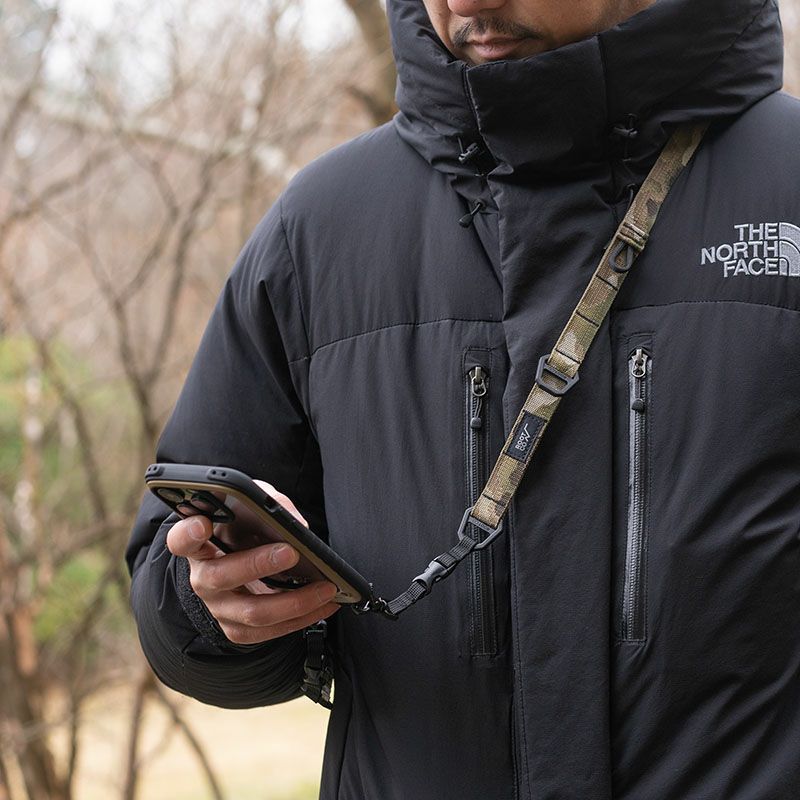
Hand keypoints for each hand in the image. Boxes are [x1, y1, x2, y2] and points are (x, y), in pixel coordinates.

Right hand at [165, 480, 339, 643]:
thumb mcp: (252, 510)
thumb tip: (296, 525)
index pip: (181, 539)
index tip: (203, 523)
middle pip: (221, 577)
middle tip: (291, 552)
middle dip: (258, 564)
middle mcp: (203, 579)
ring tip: (326, 587)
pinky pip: (270, 631)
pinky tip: (327, 604)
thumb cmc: (245, 530)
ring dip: (295, 601)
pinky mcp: (237, 629)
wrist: (241, 563)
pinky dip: (303, 618)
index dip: (188, 532)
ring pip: (253, 612)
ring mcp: (219, 608)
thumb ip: (269, 506)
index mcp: (199, 545)